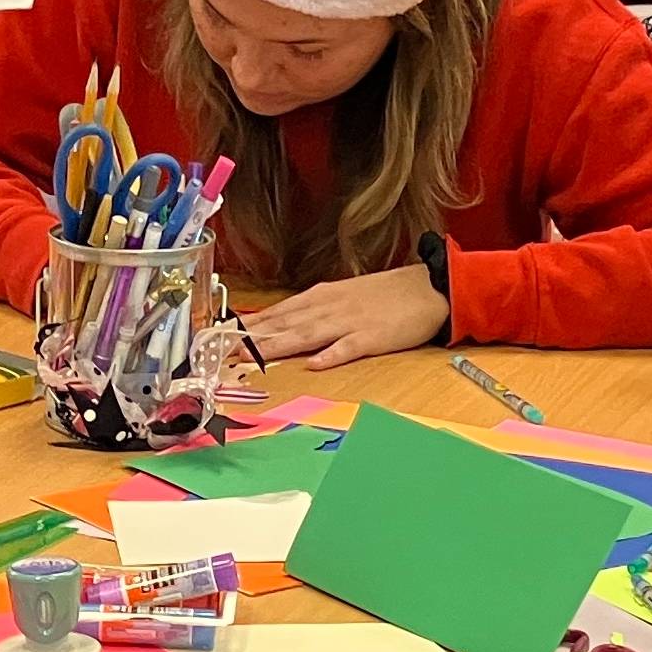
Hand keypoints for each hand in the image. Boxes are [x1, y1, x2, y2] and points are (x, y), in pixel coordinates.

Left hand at [244, 263, 449, 368]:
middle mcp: (330, 308)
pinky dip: (330, 355)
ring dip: (278, 345)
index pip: (279, 311)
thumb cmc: (385, 294)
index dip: (251, 324)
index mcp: (322, 297)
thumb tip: (284, 324)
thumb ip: (315, 311)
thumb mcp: (344, 295)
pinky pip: (348, 348)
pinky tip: (313, 364)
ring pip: (307, 334)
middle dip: (254, 337)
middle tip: (226, 349)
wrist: (427, 288)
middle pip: (286, 324)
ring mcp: (350, 323)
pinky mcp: (372, 338)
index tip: (225, 335)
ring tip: (253, 355)